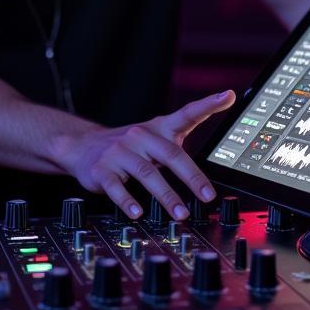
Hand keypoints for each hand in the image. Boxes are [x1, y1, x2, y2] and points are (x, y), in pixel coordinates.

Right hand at [49, 91, 233, 219]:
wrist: (83, 145)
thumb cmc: (128, 146)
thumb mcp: (154, 137)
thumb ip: (179, 146)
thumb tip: (208, 169)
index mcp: (158, 128)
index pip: (186, 113)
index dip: (207, 104)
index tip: (226, 96)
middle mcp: (140, 136)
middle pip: (170, 154)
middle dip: (192, 177)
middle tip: (207, 195)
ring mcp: (120, 152)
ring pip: (147, 173)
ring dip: (166, 196)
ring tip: (180, 213)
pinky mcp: (102, 170)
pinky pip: (117, 187)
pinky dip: (129, 201)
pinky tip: (138, 213)